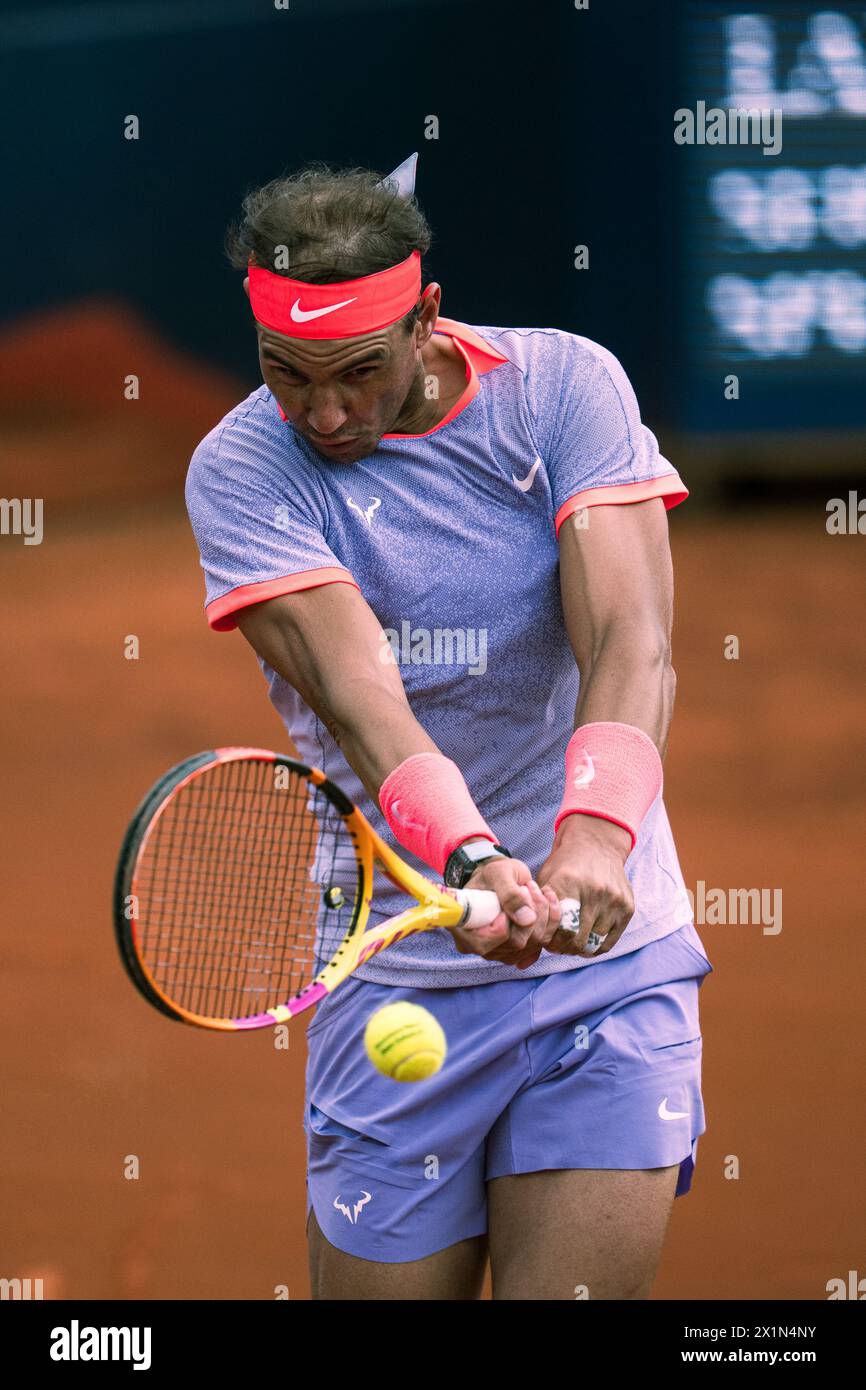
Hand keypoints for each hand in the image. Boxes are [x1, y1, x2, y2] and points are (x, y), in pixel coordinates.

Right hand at [448, 855, 560, 968]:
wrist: (500, 878)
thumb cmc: (492, 874)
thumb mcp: (499, 874)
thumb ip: (509, 894)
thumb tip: (526, 919)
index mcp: (464, 930)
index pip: (486, 943)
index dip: (504, 924)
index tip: (513, 898)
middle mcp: (480, 946)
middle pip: (515, 944)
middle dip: (530, 913)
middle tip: (528, 887)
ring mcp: (500, 952)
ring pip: (533, 944)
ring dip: (542, 914)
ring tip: (534, 890)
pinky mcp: (519, 951)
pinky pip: (541, 945)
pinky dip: (549, 922)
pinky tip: (546, 902)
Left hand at [536, 814, 634, 957]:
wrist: (596, 844)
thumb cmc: (565, 866)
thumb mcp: (546, 880)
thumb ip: (537, 912)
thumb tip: (526, 958)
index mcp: (569, 883)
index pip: (559, 929)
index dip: (550, 942)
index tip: (547, 941)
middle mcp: (595, 891)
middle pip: (577, 940)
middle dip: (564, 948)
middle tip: (558, 945)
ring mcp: (614, 899)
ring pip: (594, 943)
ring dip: (580, 948)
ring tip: (571, 940)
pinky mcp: (627, 907)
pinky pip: (609, 942)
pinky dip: (596, 947)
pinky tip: (586, 940)